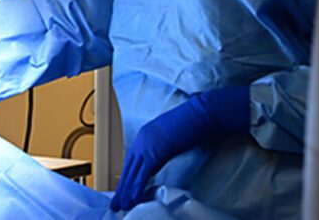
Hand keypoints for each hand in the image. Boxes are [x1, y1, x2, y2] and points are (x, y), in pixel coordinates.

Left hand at [111, 85, 249, 211]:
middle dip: (123, 186)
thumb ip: (162, 148)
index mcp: (146, 135)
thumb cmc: (192, 123)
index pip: (133, 160)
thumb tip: (159, 160)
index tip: (124, 189)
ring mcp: (148, 145)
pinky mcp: (156, 151)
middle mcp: (143, 139)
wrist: (201, 114)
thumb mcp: (172, 138)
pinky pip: (144, 172)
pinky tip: (133, 197)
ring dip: (127, 190)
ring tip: (122, 204)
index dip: (127, 176)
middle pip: (129, 167)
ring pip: (133, 172)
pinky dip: (137, 186)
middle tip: (117, 201)